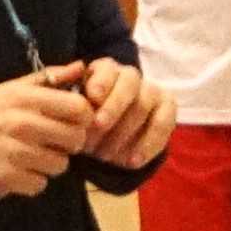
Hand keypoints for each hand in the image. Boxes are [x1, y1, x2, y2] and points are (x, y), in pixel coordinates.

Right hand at [0, 72, 85, 199]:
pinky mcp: (7, 178)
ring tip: (28, 157)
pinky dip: (30, 181)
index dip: (81, 119)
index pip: (79, 109)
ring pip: (60, 165)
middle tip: (51, 143)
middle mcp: (22, 123)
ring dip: (48, 164)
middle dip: (67, 144)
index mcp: (24, 98)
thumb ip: (46, 79)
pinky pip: (39, 185)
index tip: (70, 123)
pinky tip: (16, 171)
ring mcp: (15, 152)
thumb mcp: (7, 90)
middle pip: (75, 139)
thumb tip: (80, 67)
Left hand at [68, 59, 175, 175]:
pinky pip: (162, 124)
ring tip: (104, 155)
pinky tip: (132, 161)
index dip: (102, 82)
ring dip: (123, 132)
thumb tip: (63, 76)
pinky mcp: (167, 110)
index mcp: (105, 71)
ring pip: (143, 105)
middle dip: (113, 106)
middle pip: (129, 83)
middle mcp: (130, 77)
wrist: (106, 145)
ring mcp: (151, 92)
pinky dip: (148, 145)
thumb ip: (68, 96)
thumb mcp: (72, 111)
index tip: (92, 97)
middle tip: (98, 126)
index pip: (108, 69)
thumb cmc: (84, 124)